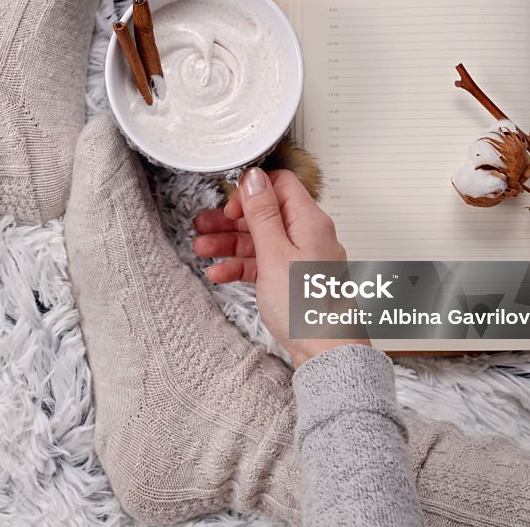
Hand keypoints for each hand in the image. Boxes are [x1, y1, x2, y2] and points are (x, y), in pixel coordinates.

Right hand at [193, 167, 367, 367]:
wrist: (326, 352)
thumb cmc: (308, 308)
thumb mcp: (274, 253)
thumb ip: (262, 214)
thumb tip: (254, 177)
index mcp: (310, 221)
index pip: (280, 185)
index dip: (251, 190)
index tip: (228, 203)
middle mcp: (309, 235)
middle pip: (265, 214)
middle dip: (231, 220)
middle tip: (204, 225)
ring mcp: (302, 258)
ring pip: (261, 241)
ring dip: (230, 244)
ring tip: (203, 249)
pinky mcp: (295, 280)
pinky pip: (265, 264)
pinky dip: (242, 267)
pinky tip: (221, 274)